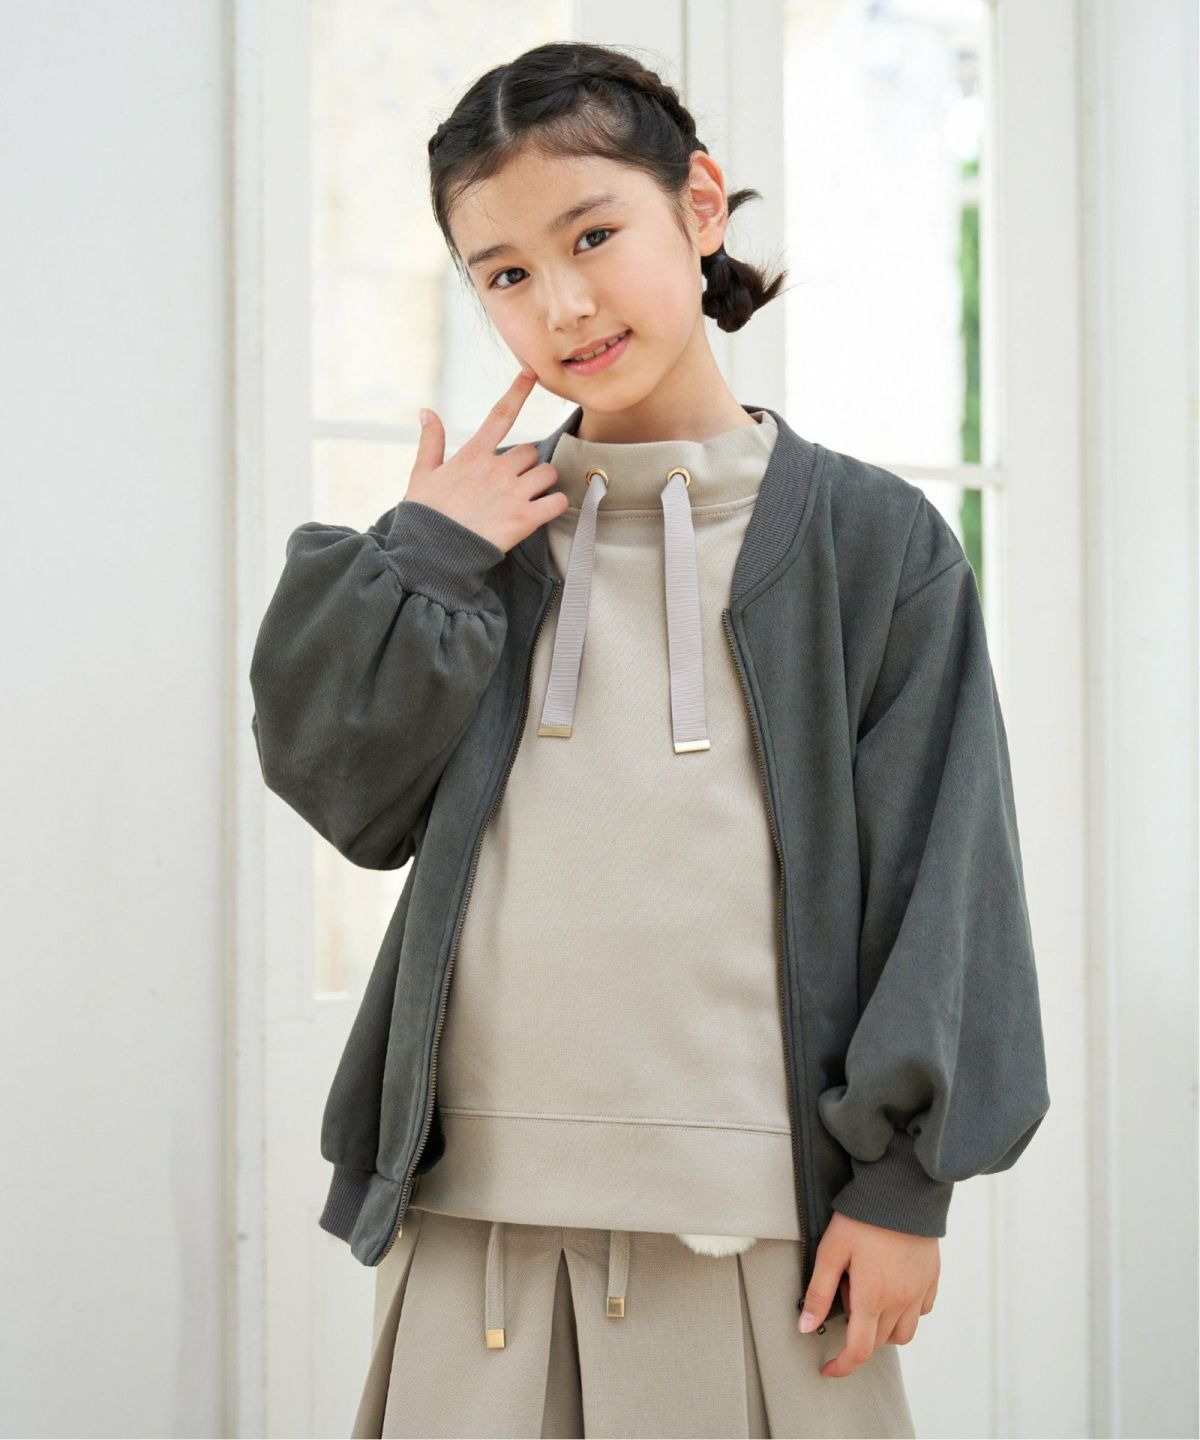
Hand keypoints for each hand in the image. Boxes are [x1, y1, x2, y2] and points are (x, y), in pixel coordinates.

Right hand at [406, 363, 569, 553]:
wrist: (432, 555)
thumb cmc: (426, 516)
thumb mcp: (422, 475)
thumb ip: (430, 441)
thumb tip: (427, 411)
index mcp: (473, 455)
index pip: (501, 414)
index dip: (518, 390)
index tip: (532, 372)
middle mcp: (496, 468)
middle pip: (531, 451)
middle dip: (527, 465)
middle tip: (514, 484)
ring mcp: (513, 493)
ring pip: (548, 473)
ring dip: (543, 483)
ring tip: (528, 498)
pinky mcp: (525, 518)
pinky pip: (558, 501)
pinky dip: (557, 504)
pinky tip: (545, 511)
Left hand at [798, 1211, 938, 1377]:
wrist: (901, 1189)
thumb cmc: (862, 1217)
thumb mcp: (831, 1251)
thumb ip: (818, 1292)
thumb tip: (805, 1326)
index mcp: (872, 1297)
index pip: (859, 1350)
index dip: (842, 1366)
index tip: (828, 1369)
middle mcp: (900, 1301)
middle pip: (879, 1342)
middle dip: (858, 1338)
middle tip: (844, 1298)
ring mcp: (919, 1291)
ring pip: (903, 1333)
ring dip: (884, 1330)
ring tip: (867, 1297)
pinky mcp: (932, 1278)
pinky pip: (920, 1310)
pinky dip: (905, 1312)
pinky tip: (891, 1289)